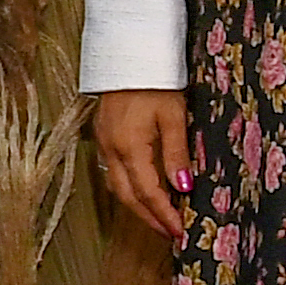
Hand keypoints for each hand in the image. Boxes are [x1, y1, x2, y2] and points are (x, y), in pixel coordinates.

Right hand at [90, 90, 193, 245]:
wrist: (128, 52)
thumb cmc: (156, 80)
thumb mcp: (174, 116)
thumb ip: (176, 154)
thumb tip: (182, 187)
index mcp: (129, 147)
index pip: (147, 193)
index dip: (164, 215)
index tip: (180, 233)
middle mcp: (111, 149)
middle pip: (127, 197)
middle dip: (149, 218)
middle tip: (169, 233)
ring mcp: (104, 142)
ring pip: (117, 186)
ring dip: (137, 205)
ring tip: (159, 217)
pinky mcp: (103, 134)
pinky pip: (113, 171)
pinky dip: (129, 187)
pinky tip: (143, 189)